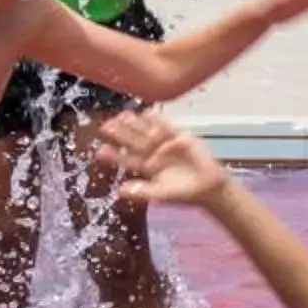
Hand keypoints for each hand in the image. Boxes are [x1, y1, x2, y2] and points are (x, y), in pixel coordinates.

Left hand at [96, 109, 227, 207]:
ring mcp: (165, 144)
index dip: (114, 155)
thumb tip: (120, 190)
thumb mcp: (161, 194)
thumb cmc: (183, 193)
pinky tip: (147, 113)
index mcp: (146, 167)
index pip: (126, 159)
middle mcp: (152, 153)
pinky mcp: (179, 137)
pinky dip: (158, 121)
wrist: (208, 187)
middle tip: (106, 126)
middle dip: (121, 134)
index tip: (100, 150)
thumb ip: (142, 191)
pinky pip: (167, 128)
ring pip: (147, 132)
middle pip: (134, 142)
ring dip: (136, 124)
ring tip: (123, 116)